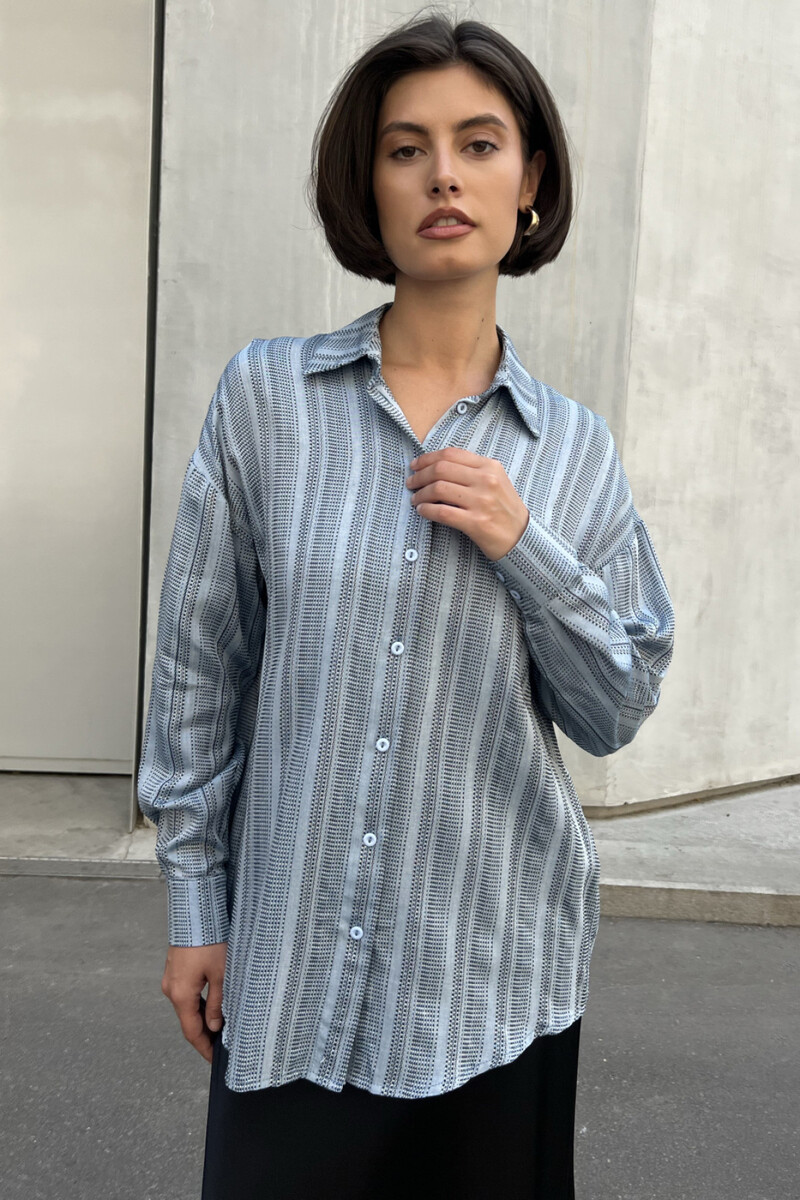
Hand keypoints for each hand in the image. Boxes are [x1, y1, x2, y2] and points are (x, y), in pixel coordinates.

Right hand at [161, 942, 227, 1062]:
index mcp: (180, 994)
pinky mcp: (175, 968)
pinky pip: (185, 993)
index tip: (214, 1059)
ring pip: (187, 1006)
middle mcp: (171, 988)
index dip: (204, 1048)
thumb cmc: (210, 940)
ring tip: (221, 1027)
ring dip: (201, 1018)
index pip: (191, 1031)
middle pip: (187, 1020)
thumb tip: (215, 1026)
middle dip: (204, 1035)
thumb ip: (217, 1003)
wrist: (195, 911)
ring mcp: (171, 978)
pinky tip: (211, 1004)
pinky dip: (197, 1003)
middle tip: (221, 1046)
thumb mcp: (221, 974)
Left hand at [405, 446, 529, 560]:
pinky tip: (422, 511)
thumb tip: (436, 465)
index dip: (427, 458)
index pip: (451, 454)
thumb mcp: (495, 481)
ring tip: (415, 500)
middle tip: (411, 483)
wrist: (521, 537)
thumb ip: (472, 470)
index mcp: (490, 466)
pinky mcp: (476, 523)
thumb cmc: (504, 509)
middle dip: (420, 476)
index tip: (415, 465)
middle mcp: (486, 481)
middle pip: (441, 469)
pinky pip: (441, 512)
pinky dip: (426, 510)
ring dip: (420, 494)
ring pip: (438, 489)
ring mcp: (481, 502)